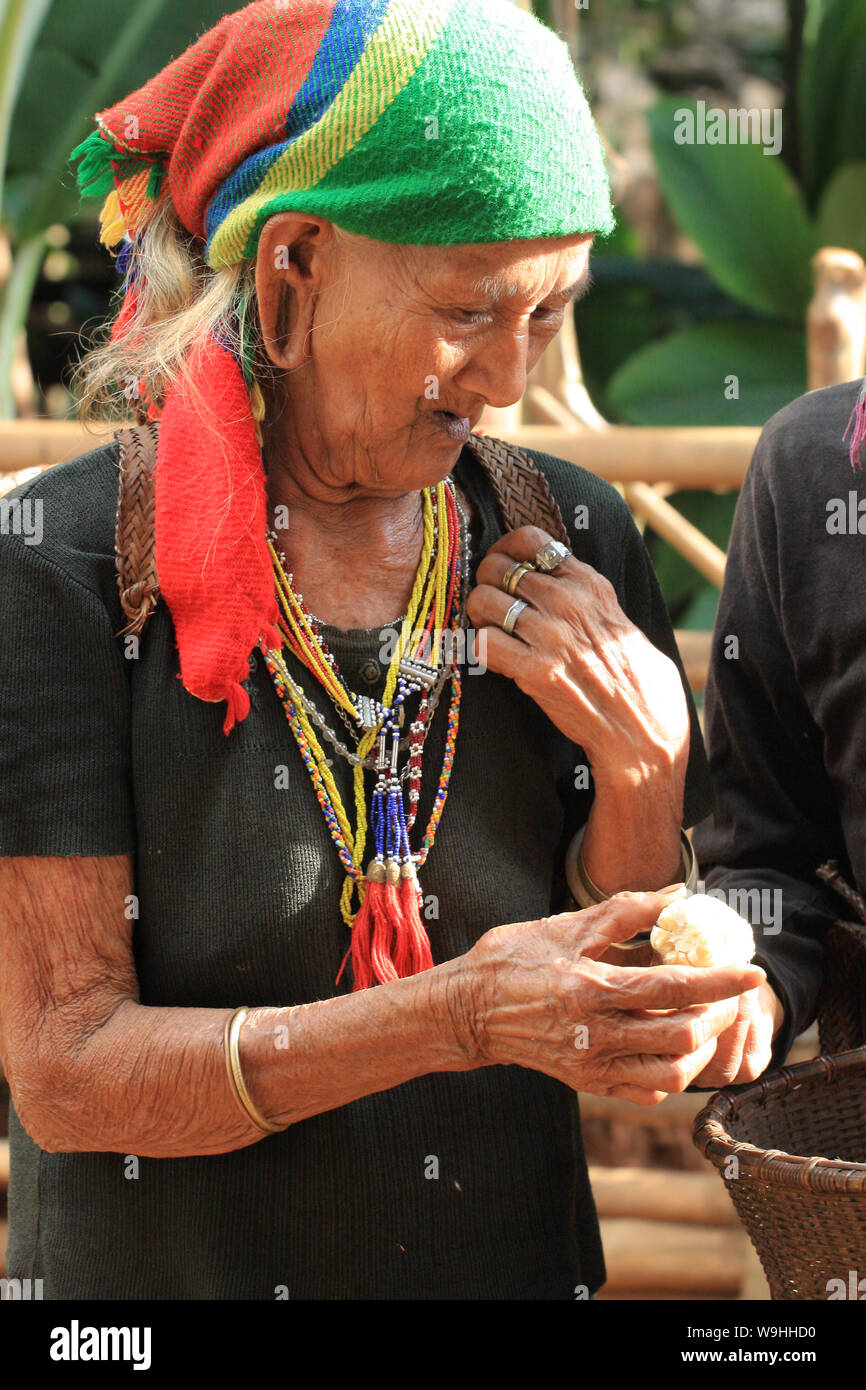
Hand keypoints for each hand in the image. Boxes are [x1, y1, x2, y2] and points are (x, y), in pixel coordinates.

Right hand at [449, 890, 767, 1105]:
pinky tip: (672, 1045)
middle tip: (727, 994)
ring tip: (703, 1020)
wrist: (468, 1012)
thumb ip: (624, 910)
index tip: (752, 973)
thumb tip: (675, 894)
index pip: (674, 987)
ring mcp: (592, 1064)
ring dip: (700, 1047)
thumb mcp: (565, 926)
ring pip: (672, 1072)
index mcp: (591, 988)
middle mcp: (596, 1033)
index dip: (721, 982)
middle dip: (718, 1015)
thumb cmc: (513, 961)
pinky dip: (672, 1072)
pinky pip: (648, 1090)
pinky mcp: (588, 1083)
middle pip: (683, 1036)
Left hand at [466, 526, 690, 781]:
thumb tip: (552, 584)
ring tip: (487, 630)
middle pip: (499, 567)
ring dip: (477, 615)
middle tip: (488, 603)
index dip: (505, 549)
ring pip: (484, 600)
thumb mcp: (619, 621)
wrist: (644, 730)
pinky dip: (476, 648)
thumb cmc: (637, 681)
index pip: (531, 540)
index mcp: (591, 584)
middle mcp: (569, 602)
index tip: (501, 565)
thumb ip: (586, 599)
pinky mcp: (536, 671)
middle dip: (485, 582)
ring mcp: (551, 635)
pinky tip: (489, 657)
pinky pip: (482, 643)